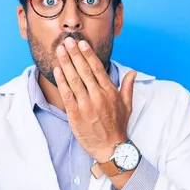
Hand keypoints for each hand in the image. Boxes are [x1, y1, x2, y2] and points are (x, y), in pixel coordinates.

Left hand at [53, 37, 136, 162]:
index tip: (81, 43)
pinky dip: (61, 81)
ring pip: (74, 80)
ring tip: (59, 50)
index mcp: (110, 92)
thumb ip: (128, 87)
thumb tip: (133, 72)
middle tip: (67, 41)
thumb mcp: (127, 106)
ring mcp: (86, 105)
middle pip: (84, 71)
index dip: (88, 55)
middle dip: (74, 54)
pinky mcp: (75, 114)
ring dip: (66, 63)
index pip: (98, 68)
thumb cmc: (118, 127)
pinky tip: (57, 70)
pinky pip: (67, 94)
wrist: (111, 148)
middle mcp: (98, 96)